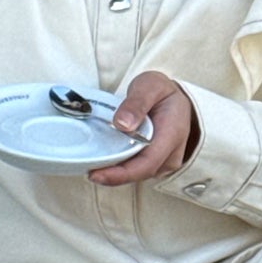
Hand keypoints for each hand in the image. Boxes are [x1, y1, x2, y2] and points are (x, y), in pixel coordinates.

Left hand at [90, 72, 199, 186]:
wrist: (173, 98)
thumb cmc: (162, 91)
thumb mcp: (150, 86)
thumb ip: (137, 102)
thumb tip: (123, 124)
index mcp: (172, 134)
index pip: (148, 162)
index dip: (122, 173)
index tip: (97, 174)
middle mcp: (171, 153)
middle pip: (140, 173)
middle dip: (113, 176)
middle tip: (88, 172)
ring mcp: (164, 160)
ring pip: (137, 174)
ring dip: (115, 173)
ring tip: (93, 166)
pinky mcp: (156, 163)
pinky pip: (136, 170)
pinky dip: (119, 168)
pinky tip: (104, 162)